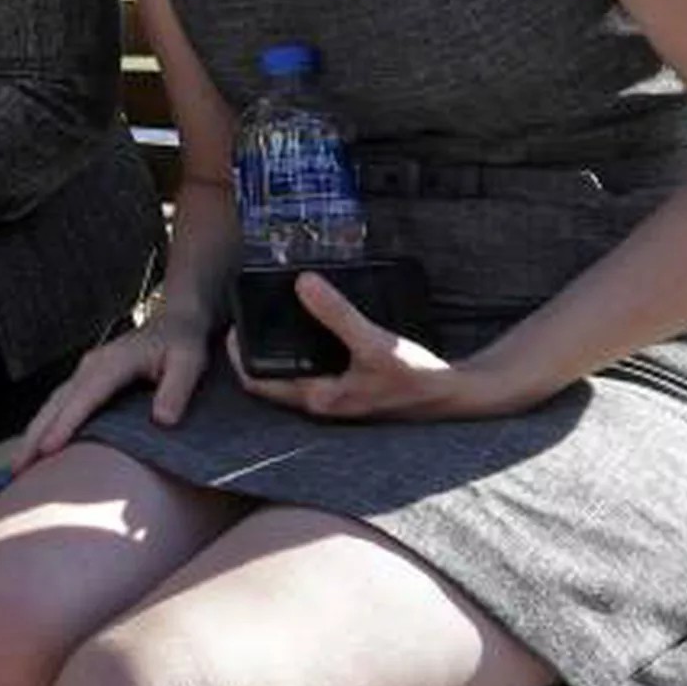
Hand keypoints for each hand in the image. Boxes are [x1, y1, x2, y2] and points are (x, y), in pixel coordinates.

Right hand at [16, 307, 213, 471]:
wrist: (176, 322)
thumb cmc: (182, 343)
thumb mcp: (190, 361)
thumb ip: (177, 388)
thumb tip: (163, 420)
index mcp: (113, 362)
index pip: (84, 397)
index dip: (65, 424)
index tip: (47, 449)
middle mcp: (92, 366)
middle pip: (56, 402)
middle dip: (34, 434)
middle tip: (18, 467)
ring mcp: (85, 372)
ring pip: (52, 404)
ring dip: (34, 432)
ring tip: (19, 464)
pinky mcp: (86, 381)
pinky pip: (60, 405)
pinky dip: (44, 426)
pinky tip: (37, 446)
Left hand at [227, 271, 492, 420]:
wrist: (455, 394)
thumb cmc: (416, 376)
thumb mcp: (374, 342)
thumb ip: (337, 313)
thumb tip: (302, 283)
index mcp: (318, 398)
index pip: (258, 382)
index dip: (238, 355)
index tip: (231, 324)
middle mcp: (322, 402)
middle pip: (270, 377)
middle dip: (255, 349)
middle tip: (248, 315)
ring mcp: (336, 396)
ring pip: (292, 373)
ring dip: (279, 349)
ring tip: (273, 315)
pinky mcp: (351, 387)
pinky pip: (314, 368)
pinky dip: (304, 349)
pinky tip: (311, 326)